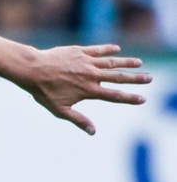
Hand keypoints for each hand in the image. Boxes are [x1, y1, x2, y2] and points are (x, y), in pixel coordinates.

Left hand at [18, 44, 150, 133]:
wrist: (32, 69)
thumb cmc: (43, 91)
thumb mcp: (59, 109)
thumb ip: (78, 119)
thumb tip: (93, 132)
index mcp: (88, 91)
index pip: (114, 96)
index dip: (130, 98)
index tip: (142, 99)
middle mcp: (91, 76)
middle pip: (118, 78)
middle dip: (135, 78)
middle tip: (149, 78)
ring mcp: (86, 62)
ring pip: (112, 62)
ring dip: (126, 62)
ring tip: (139, 62)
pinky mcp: (79, 51)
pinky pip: (98, 50)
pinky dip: (108, 49)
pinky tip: (117, 49)